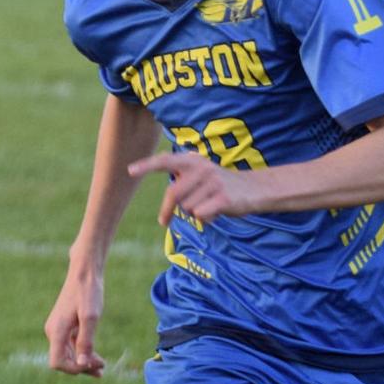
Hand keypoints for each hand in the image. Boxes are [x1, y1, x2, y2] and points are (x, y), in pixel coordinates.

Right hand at [45, 271, 105, 376]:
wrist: (85, 272)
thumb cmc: (88, 292)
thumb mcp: (91, 317)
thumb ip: (86, 341)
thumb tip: (82, 364)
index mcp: (56, 331)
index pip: (57, 362)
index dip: (73, 369)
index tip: (91, 365)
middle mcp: (53, 332)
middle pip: (63, 360)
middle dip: (81, 367)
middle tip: (102, 370)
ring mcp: (58, 329)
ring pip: (68, 354)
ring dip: (84, 362)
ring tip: (102, 368)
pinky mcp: (65, 326)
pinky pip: (72, 345)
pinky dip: (83, 352)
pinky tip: (97, 358)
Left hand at [128, 150, 259, 224]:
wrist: (253, 189)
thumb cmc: (218, 185)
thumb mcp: (199, 175)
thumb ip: (180, 180)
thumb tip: (161, 200)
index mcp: (192, 161)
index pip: (165, 161)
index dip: (147, 166)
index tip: (130, 171)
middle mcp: (202, 168)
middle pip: (173, 195)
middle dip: (166, 212)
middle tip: (163, 222)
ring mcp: (213, 182)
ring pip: (187, 208)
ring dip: (194, 213)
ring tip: (208, 206)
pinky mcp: (222, 198)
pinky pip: (200, 215)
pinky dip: (204, 219)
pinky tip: (215, 213)